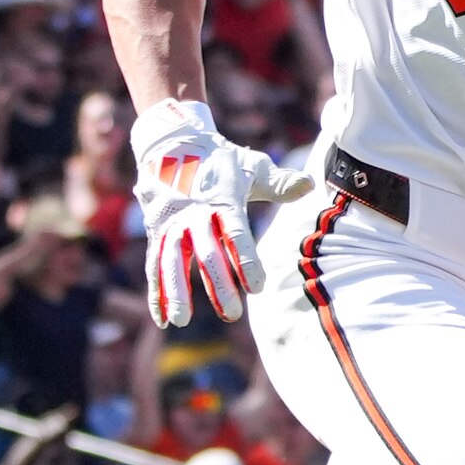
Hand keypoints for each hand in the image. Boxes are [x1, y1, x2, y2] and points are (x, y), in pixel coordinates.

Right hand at [132, 99, 296, 323]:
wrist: (173, 143)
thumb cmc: (222, 161)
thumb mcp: (252, 166)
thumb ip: (279, 183)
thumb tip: (309, 185)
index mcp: (222, 200)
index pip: (236, 233)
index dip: (246, 260)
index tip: (257, 287)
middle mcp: (194, 214)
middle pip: (207, 252)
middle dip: (218, 284)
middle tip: (232, 314)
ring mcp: (171, 224)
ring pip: (172, 261)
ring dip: (176, 291)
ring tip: (181, 321)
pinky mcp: (156, 233)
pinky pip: (155, 264)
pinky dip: (157, 292)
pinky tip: (162, 319)